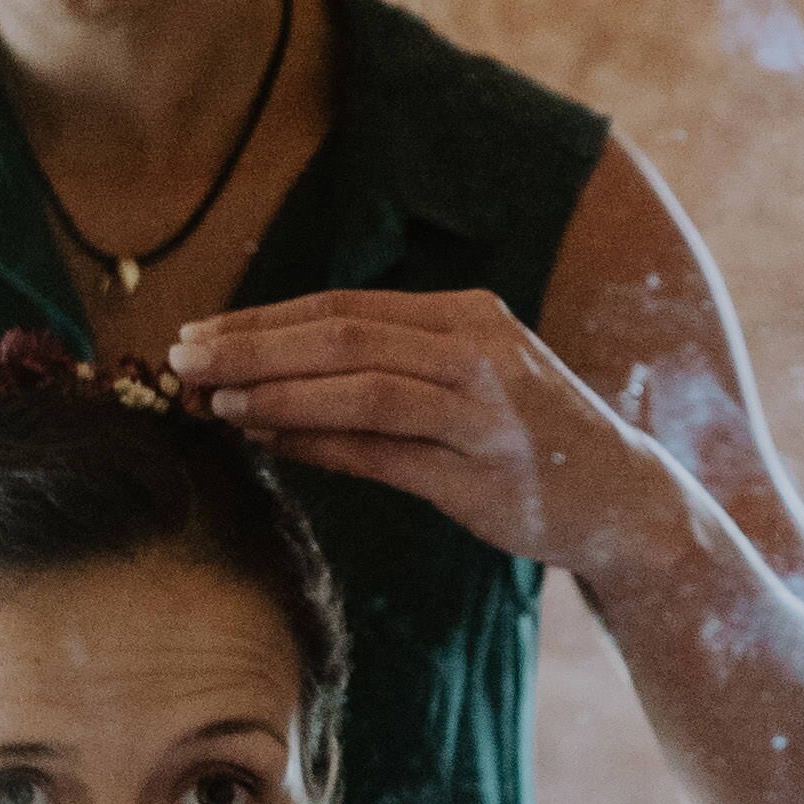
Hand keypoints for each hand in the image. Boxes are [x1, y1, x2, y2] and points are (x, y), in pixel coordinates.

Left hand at [172, 289, 680, 571]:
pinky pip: (384, 451)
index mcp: (468, 316)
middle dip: (251, 347)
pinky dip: (319, 442)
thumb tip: (264, 385)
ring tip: (211, 401)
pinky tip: (268, 439)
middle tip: (181, 360)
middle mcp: (478, 351)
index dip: (262, 319)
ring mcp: (484, 411)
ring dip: (277, 390)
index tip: (197, 334)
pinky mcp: (483, 474)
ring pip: (361, 386)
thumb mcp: (464, 385)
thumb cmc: (529, 440)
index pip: (344, 307)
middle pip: (343, 335)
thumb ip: (381, 374)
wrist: (622, 497)